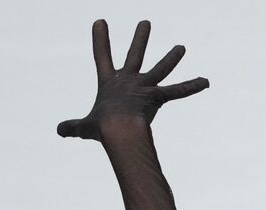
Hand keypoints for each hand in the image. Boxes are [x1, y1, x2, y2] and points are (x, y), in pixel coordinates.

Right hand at [56, 19, 208, 141]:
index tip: (101, 21)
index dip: (101, 39)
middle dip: (140, 38)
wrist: (118, 130)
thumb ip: (72, 127)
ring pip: (161, 68)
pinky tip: (206, 81)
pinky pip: (179, 91)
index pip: (102, 56)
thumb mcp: (84, 127)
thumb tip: (58, 132)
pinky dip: (192, 86)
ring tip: (181, 48)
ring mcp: (144, 87)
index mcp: (109, 83)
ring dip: (172, 58)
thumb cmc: (102, 128)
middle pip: (135, 54)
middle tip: (146, 23)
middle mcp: (128, 80)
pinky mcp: (158, 96)